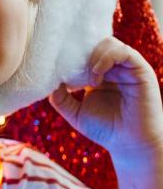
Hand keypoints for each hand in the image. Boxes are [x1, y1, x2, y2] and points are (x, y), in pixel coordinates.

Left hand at [50, 36, 162, 188]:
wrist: (129, 145)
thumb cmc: (105, 129)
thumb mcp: (74, 112)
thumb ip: (59, 97)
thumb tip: (48, 79)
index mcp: (100, 74)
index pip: (85, 51)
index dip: (71, 53)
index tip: (56, 62)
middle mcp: (115, 68)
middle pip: (95, 43)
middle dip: (80, 52)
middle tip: (71, 70)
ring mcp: (128, 68)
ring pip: (109, 44)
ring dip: (92, 57)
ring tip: (87, 80)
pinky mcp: (141, 71)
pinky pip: (124, 52)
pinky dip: (106, 59)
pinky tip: (96, 77)